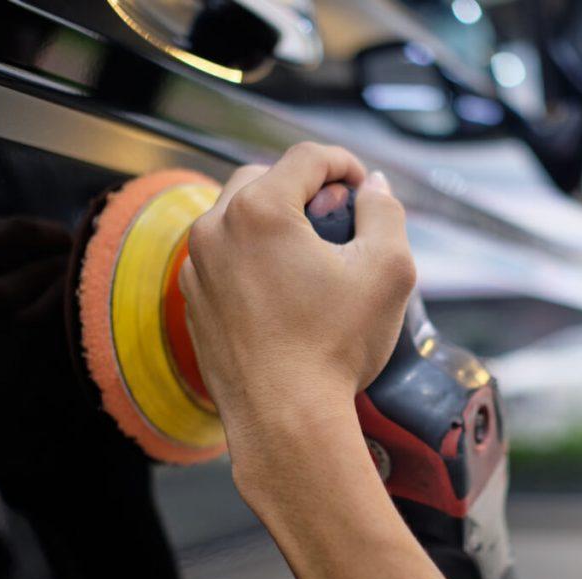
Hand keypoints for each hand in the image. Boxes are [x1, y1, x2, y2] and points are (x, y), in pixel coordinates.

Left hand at [179, 143, 414, 486]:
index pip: (307, 157)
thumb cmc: (335, 347)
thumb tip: (373, 188)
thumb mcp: (388, 270)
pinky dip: (250, 258)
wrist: (284, 419)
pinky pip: (221, 259)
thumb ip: (385, 212)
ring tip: (310, 257)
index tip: (364, 189)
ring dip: (273, 222)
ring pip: (236, 218)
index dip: (345, 163)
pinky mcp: (193, 302)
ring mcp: (197, 267)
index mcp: (259, 210)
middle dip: (304, 189)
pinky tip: (283, 291)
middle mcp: (215, 228)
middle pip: (264, 178)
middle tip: (337, 220)